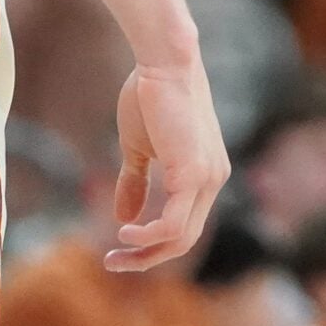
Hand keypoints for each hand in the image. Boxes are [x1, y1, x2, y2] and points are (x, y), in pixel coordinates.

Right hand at [108, 61, 228, 270]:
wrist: (162, 61)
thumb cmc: (149, 96)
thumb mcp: (138, 149)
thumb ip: (134, 183)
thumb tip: (122, 217)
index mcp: (204, 174)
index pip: (184, 226)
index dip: (151, 245)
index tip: (118, 250)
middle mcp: (213, 180)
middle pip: (184, 240)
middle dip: (147, 258)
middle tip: (111, 263)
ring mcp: (207, 178)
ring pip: (181, 237)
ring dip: (145, 252)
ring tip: (116, 251)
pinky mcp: (194, 173)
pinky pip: (175, 223)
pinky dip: (149, 235)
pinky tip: (126, 231)